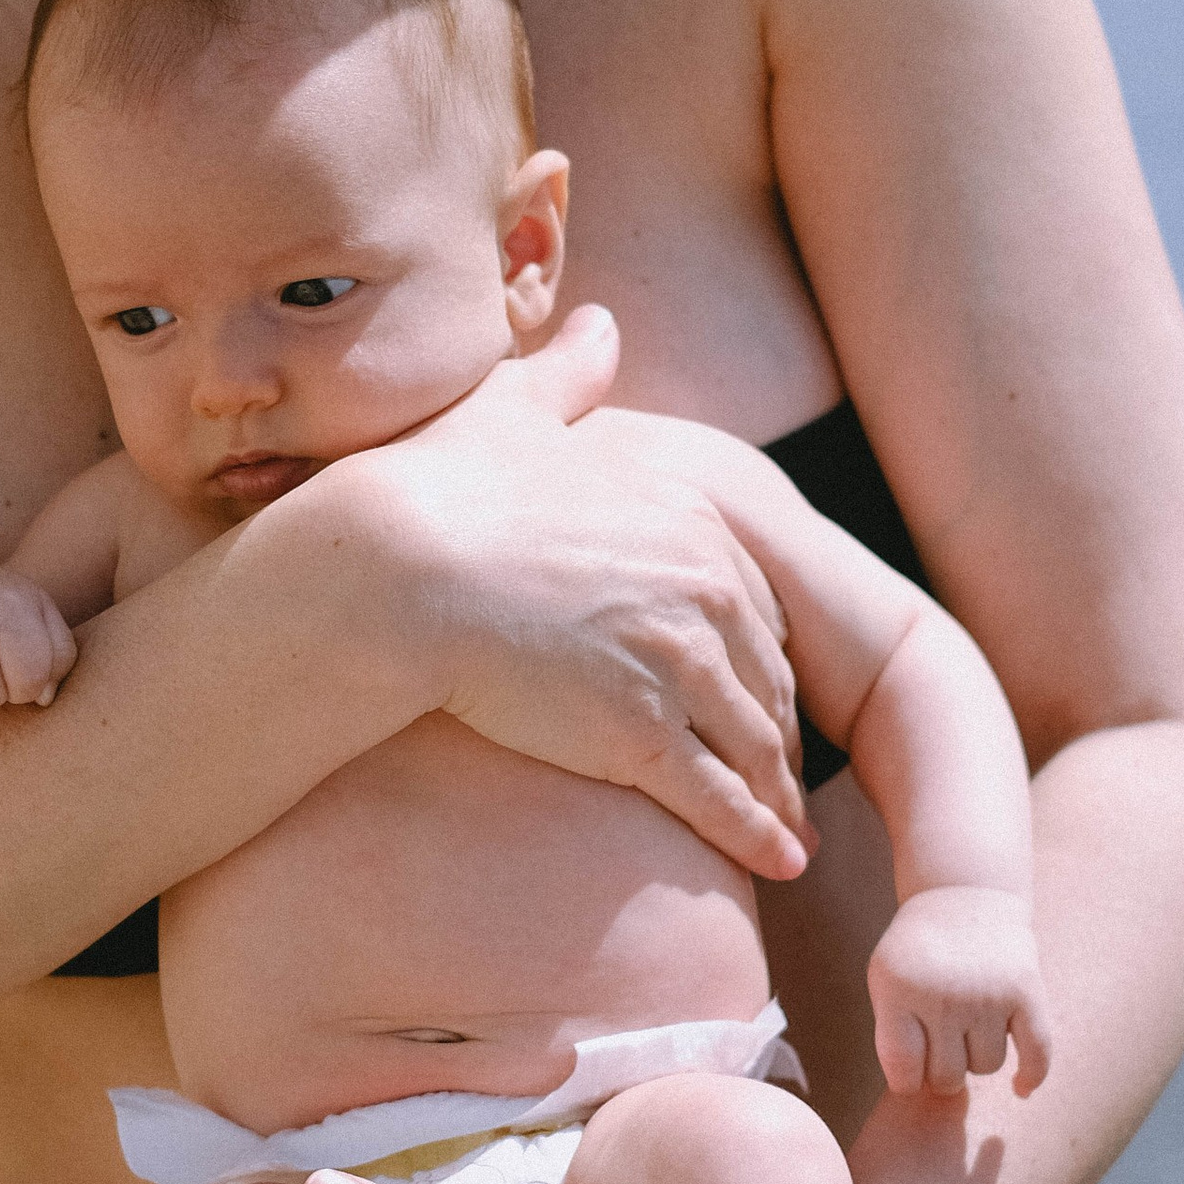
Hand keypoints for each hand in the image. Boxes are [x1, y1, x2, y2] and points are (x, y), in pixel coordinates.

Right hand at [349, 306, 814, 882]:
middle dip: (780, 729)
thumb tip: (599, 321)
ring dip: (777, 793)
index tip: (760, 692)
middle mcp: (703, 589)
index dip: (759, 655)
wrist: (394, 565)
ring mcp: (678, 663)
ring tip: (789, 833)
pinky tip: (775, 863)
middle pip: (765, 675)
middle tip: (789, 777)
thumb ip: (570, 376)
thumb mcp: (517, 414)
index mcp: (688, 521)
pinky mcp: (640, 734)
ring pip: (753, 741)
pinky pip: (719, 796)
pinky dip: (756, 834)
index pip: (752, 603)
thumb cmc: (437, 488)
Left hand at [866, 884, 1052, 1098]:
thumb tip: (917, 1093)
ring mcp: (987, 994)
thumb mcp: (885, 980)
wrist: (963, 895)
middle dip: (943, 1072)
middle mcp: (944, 995)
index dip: (907, 1082)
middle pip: (947, 1077)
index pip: (902, 1070)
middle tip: (942, 1046)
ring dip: (978, 1057)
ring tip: (970, 1026)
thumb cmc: (919, 952)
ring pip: (987, 1067)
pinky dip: (1031, 1077)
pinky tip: (1020, 1089)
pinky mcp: (1026, 991)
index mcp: (899, 992)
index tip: (911, 1072)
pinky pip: (1036, 1053)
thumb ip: (893, 1034)